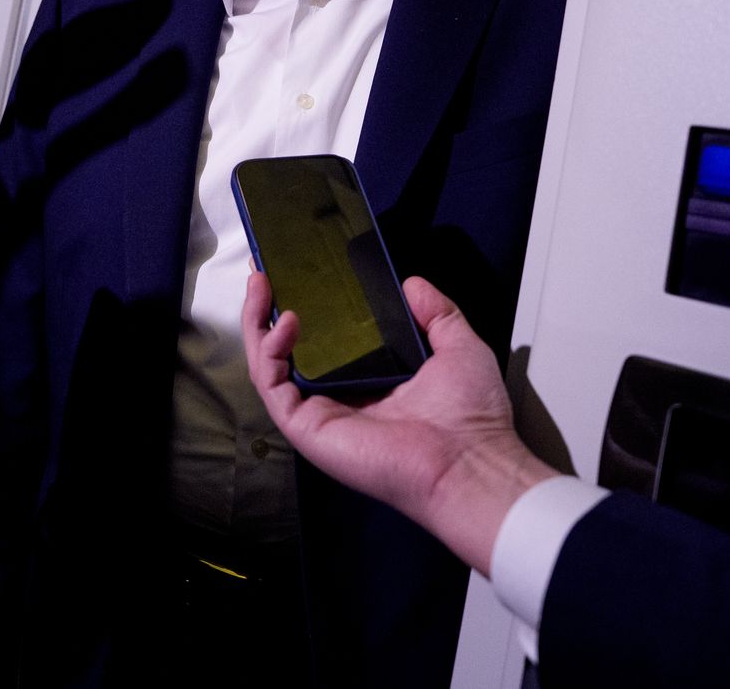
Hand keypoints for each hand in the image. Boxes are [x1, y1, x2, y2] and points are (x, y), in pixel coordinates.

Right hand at [242, 272, 557, 574]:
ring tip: (261, 283)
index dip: (306, 305)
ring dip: (257, 322)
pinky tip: (285, 321)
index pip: (323, 340)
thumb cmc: (472, 415)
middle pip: (286, 349)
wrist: (470, 460)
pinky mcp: (307, 427)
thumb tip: (411, 283)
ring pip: (269, 364)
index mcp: (370, 380)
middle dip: (267, 309)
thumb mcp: (458, 345)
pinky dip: (269, 351)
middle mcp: (338, 396)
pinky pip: (273, 386)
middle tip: (263, 269)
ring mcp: (319, 412)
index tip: (296, 271)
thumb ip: (437, 312)